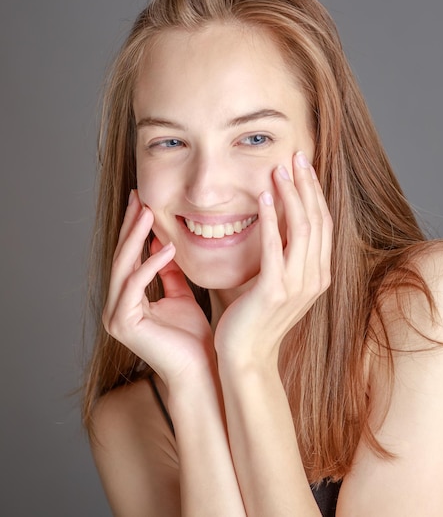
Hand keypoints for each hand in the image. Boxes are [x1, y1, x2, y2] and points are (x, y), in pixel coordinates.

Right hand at [102, 191, 213, 386]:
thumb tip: (165, 245)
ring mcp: (117, 316)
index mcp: (128, 300)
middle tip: (139, 197)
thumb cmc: (192, 337)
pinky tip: (167, 248)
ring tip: (149, 213)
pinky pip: (137, 286)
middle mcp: (117, 306)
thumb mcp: (181, 295)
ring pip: (123, 267)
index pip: (128, 257)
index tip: (144, 202)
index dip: (135, 229)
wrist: (200, 369)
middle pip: (121, 257)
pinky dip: (150, 265)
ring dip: (136, 238)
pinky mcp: (124, 324)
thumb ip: (169, 273)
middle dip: (131, 226)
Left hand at [214, 151, 331, 365]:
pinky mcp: (276, 290)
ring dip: (291, 195)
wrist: (246, 356)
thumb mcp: (277, 281)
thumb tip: (274, 220)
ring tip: (280, 168)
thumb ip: (281, 253)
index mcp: (319, 274)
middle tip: (296, 155)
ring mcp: (298, 285)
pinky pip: (276, 247)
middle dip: (307, 185)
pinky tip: (265, 197)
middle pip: (317, 220)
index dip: (315, 192)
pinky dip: (272, 220)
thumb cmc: (255, 316)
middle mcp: (315, 277)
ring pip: (302, 228)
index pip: (323, 223)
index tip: (304, 165)